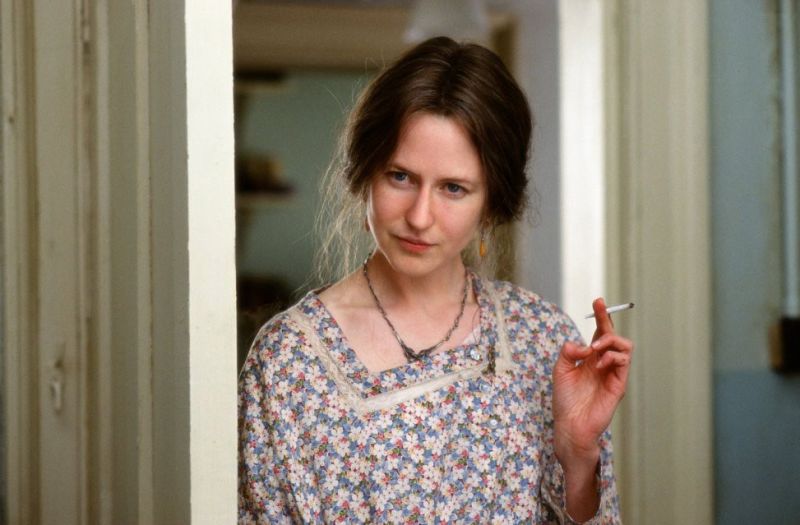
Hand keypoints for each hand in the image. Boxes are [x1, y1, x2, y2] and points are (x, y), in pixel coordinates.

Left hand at [552, 298, 633, 465]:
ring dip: (611, 341)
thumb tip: (582, 344)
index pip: (600, 332)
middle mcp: (604, 363)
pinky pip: (624, 363)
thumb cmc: (565, 400)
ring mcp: (613, 373)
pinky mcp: (618, 385)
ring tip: (596, 349)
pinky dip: (613, 357)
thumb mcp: (560, 370)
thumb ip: (568, 352)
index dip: (601, 316)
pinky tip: (600, 363)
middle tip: (596, 325)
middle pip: (614, 335)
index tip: (597, 301)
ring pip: (625, 346)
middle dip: (607, 322)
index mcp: (591, 358)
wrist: (570, 425)